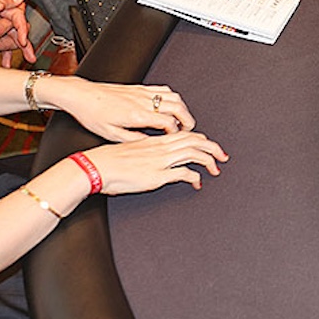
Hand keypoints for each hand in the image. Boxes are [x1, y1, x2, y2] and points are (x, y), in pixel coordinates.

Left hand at [34, 75, 195, 138]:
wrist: (81, 95)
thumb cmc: (92, 114)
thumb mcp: (111, 134)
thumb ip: (133, 139)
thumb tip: (149, 143)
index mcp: (137, 116)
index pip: (169, 123)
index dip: (177, 133)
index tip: (176, 140)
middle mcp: (143, 102)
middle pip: (178, 108)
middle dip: (187, 120)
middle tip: (188, 130)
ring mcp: (142, 92)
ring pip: (174, 97)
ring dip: (182, 108)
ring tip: (182, 119)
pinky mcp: (138, 87)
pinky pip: (163, 89)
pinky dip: (172, 98)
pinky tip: (170, 104)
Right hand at [87, 131, 228, 193]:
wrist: (96, 167)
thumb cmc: (108, 160)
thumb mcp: (132, 150)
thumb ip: (147, 151)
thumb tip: (155, 158)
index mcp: (155, 140)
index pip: (186, 135)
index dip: (201, 140)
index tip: (209, 146)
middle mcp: (161, 147)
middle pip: (196, 141)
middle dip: (213, 148)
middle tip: (223, 156)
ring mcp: (160, 160)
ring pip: (194, 153)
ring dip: (209, 161)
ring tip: (216, 169)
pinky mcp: (158, 175)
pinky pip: (184, 173)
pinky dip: (195, 177)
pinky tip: (197, 183)